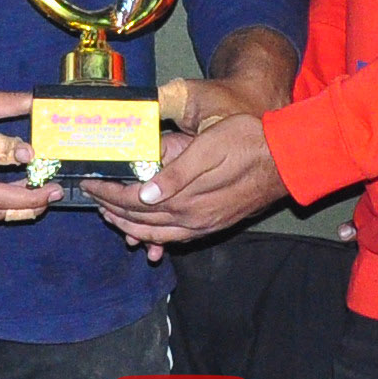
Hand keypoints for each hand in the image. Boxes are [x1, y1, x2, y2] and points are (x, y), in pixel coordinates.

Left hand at [93, 108, 284, 245]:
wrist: (288, 158)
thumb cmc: (250, 142)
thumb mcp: (210, 147)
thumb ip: (176, 173)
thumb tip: (143, 195)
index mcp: (188, 199)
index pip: (134, 202)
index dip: (108, 193)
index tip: (89, 184)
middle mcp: (194, 219)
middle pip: (141, 221)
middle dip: (112, 210)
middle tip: (93, 198)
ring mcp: (205, 225)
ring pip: (157, 234)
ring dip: (130, 226)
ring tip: (111, 214)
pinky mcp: (215, 223)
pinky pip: (177, 237)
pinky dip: (155, 234)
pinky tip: (149, 226)